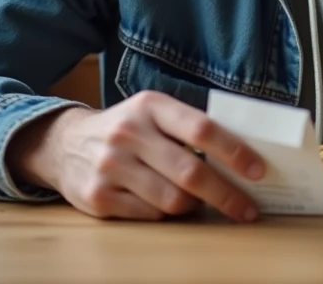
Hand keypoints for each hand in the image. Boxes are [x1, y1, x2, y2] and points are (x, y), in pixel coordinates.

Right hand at [7, 91, 264, 221]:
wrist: (64, 144)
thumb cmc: (126, 129)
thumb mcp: (153, 113)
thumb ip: (189, 128)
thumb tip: (242, 156)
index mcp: (150, 106)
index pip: (201, 129)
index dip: (234, 151)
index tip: (257, 171)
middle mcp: (128, 133)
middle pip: (190, 171)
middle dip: (226, 194)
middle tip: (247, 209)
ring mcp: (111, 167)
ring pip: (172, 200)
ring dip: (195, 207)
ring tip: (202, 203)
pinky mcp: (99, 198)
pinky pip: (149, 216)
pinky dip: (166, 216)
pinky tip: (169, 207)